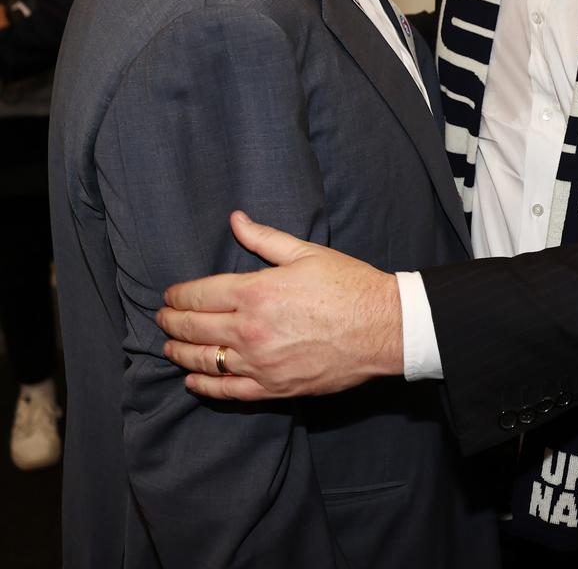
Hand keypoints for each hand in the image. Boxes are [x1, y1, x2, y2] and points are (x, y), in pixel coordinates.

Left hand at [157, 211, 403, 400]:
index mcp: (255, 292)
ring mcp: (260, 363)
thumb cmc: (347, 285)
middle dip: (172, 321)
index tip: (169, 294)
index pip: (200, 294)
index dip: (178, 295)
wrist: (382, 327)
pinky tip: (192, 382)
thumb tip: (235, 219)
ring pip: (204, 361)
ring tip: (168, 346)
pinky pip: (228, 391)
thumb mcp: (305, 252)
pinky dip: (205, 387)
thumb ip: (264, 238)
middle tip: (162, 317)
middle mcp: (250, 330)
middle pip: (194, 328)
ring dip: (180, 353)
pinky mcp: (274, 388)